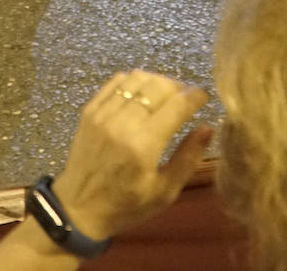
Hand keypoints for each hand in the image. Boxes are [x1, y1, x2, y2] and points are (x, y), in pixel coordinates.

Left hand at [51, 70, 211, 243]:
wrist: (79, 207)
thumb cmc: (127, 205)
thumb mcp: (164, 192)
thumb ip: (188, 158)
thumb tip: (208, 127)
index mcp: (143, 146)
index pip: (176, 106)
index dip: (194, 96)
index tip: (205, 96)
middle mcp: (122, 123)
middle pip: (157, 86)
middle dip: (178, 87)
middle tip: (187, 98)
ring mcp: (103, 113)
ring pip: (136, 79)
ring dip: (157, 81)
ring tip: (166, 95)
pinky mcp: (89, 110)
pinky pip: (115, 82)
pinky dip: (133, 81)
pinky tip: (142, 93)